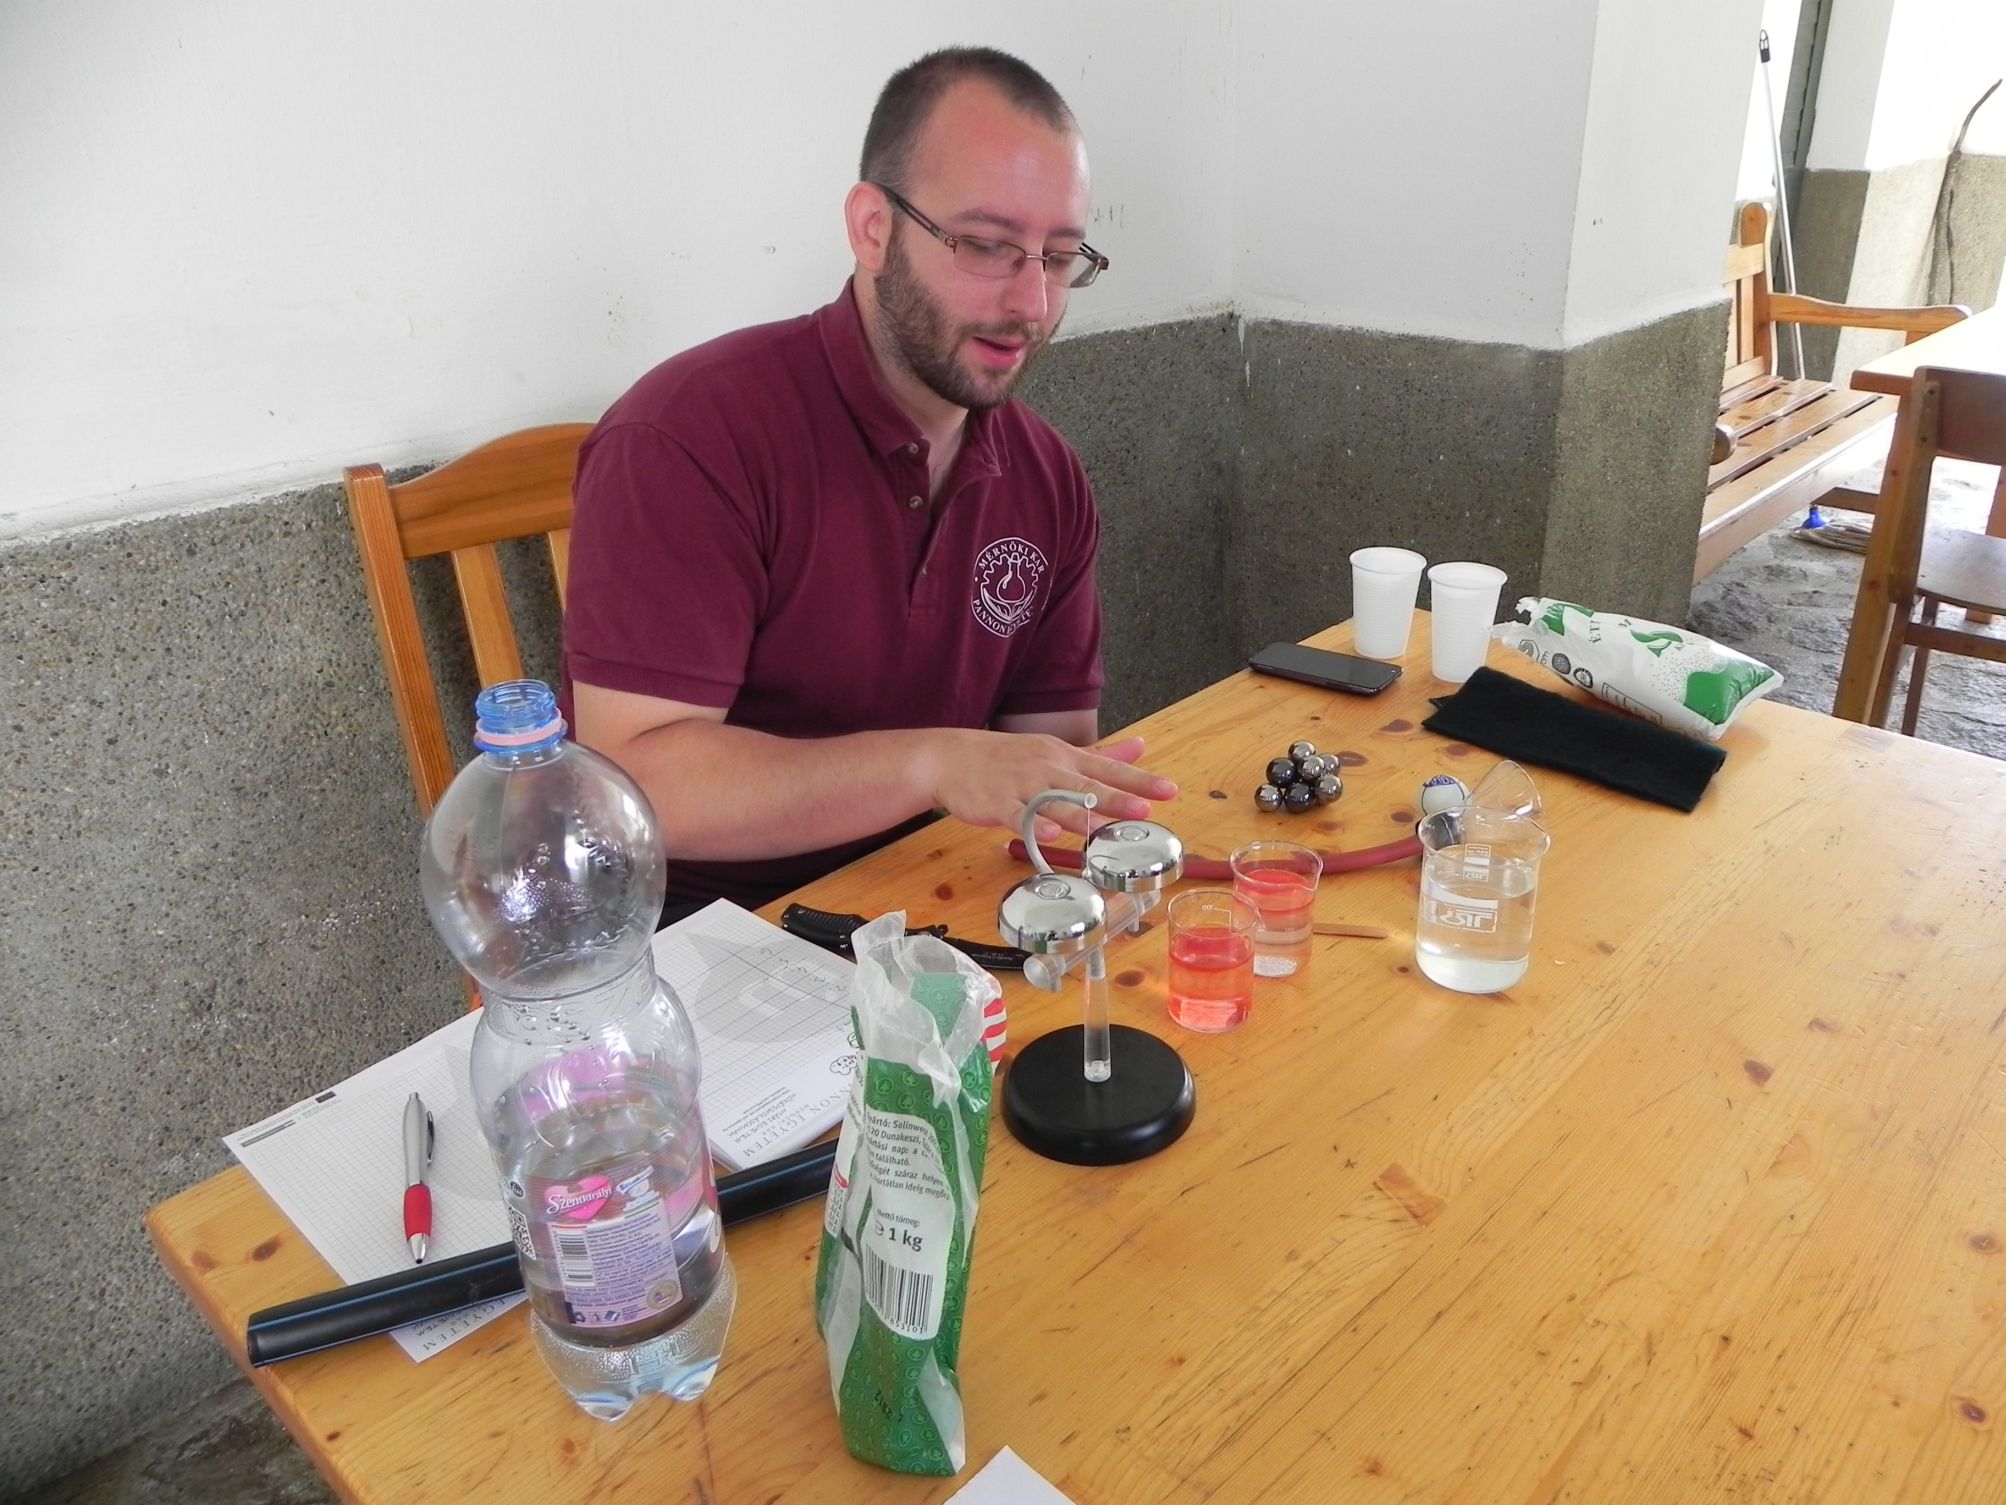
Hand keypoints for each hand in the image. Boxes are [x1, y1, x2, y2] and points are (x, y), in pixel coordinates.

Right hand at [921, 731, 1177, 842]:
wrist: (950, 757)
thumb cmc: (1008, 758)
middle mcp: (1046, 768)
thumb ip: (1101, 753)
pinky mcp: (997, 804)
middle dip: (1116, 798)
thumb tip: (1141, 747)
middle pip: (1086, 786)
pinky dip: (1037, 826)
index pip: (1107, 767)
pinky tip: (1053, 836)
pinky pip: (1019, 817)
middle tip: (1145, 810)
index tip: (1168, 790)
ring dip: (1082, 816)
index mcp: (1064, 756)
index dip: (1138, 780)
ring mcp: (1021, 786)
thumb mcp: (1056, 751)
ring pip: (1055, 802)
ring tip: (1107, 828)